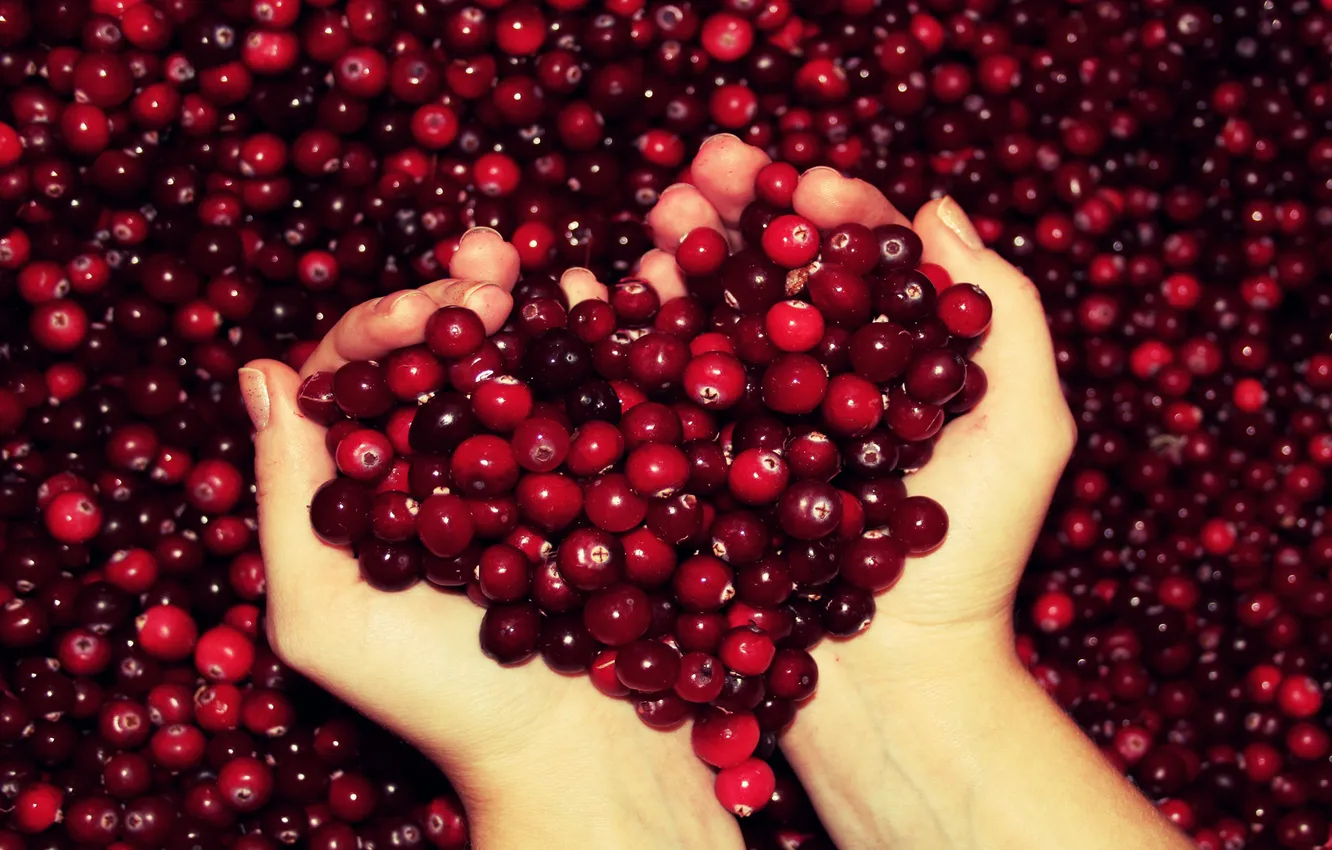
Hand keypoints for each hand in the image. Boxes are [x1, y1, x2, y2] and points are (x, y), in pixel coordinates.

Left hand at [239, 228, 741, 849]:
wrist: (572, 747)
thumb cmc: (438, 699)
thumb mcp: (324, 617)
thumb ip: (285, 500)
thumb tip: (258, 372)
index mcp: (368, 480)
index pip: (358, 375)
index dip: (386, 327)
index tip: (428, 314)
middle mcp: (444, 458)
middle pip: (439, 354)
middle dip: (461, 297)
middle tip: (491, 262)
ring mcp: (525, 459)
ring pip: (516, 357)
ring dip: (528, 299)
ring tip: (543, 268)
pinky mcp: (598, 469)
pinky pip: (591, 389)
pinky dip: (597, 338)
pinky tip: (602, 296)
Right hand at [630, 136, 1184, 849]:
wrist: (896, 686)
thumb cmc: (973, 565)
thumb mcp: (1028, 430)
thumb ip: (1005, 313)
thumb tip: (936, 205)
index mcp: (893, 361)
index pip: (858, 262)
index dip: (828, 211)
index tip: (800, 182)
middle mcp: (817, 383)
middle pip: (773, 278)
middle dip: (737, 214)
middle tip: (703, 166)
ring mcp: (754, 424)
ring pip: (712, 322)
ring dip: (681, 258)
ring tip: (659, 214)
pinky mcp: (700, 469)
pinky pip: (661, 393)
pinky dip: (631, 336)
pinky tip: (603, 284)